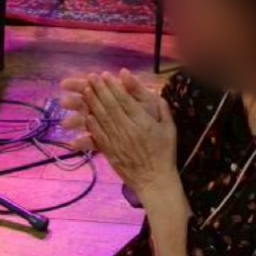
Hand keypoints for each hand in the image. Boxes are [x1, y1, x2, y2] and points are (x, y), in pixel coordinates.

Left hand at [78, 71, 176, 190]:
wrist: (155, 180)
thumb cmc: (164, 153)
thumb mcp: (170, 128)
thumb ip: (163, 109)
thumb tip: (156, 92)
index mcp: (144, 123)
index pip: (125, 100)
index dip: (114, 87)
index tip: (106, 75)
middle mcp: (129, 130)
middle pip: (111, 106)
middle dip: (100, 90)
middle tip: (92, 77)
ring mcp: (118, 141)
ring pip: (103, 119)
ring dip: (93, 103)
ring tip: (85, 90)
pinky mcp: (111, 152)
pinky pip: (99, 136)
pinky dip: (92, 125)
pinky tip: (86, 115)